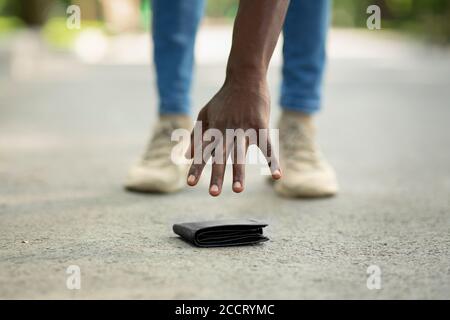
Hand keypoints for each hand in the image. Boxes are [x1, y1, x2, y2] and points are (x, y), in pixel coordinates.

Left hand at [185, 81, 280, 195]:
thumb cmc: (224, 99)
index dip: (196, 167)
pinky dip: (272, 160)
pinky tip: (277, 175)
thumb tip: (187, 156)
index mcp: (213, 130)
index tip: (190, 183)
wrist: (244, 78)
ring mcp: (244, 128)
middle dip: (216, 175)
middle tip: (212, 193)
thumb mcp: (205, 114)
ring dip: (238, 172)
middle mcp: (226, 131)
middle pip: (220, 156)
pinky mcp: (260, 125)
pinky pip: (266, 145)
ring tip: (237, 190)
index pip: (203, 152)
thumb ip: (196, 135)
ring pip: (240, 154)